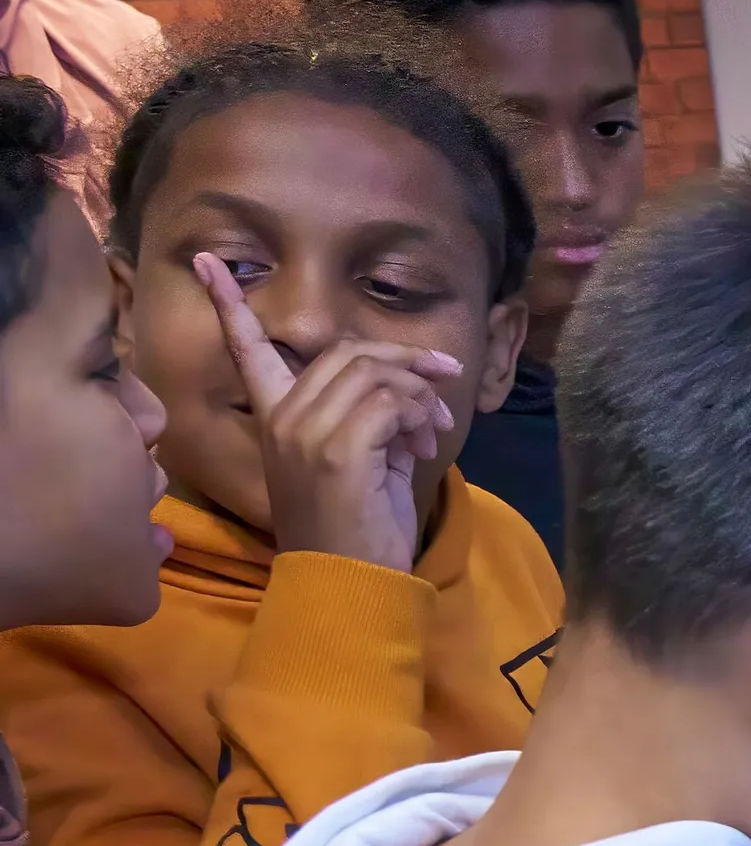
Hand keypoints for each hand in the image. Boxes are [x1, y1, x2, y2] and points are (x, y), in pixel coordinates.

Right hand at [198, 253, 457, 570]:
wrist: (351, 585)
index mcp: (274, 418)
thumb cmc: (359, 529)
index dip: (229, 303)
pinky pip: (391, 400)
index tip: (209, 261)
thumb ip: (365, 416)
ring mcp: (305, 431)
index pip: (244, 348)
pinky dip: (418, 415)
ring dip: (418, 394)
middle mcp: (282, 418)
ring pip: (373, 370)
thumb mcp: (360, 461)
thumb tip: (403, 387)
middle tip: (445, 377)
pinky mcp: (338, 448)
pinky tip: (422, 446)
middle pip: (345, 351)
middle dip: (403, 359)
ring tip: (431, 431)